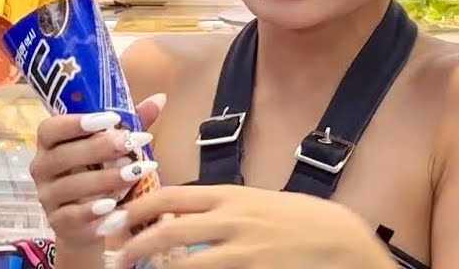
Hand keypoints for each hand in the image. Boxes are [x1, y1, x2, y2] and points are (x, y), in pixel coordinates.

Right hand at [28, 94, 163, 246]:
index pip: (50, 128)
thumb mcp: (114, 148)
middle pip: (63, 155)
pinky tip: (114, 205)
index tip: (112, 119)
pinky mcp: (57, 222)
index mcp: (50, 143)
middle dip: (100, 148)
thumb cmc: (98, 174)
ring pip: (71, 185)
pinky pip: (72, 216)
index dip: (77, 122)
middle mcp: (42, 167)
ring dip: (105, 178)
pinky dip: (92, 211)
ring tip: (136, 172)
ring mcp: (47, 196)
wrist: (87, 222)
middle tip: (131, 142)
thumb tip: (160, 98)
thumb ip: (131, 123)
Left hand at [104, 185, 392, 268]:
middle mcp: (232, 220)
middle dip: (133, 243)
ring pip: (183, 263)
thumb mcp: (262, 203)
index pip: (171, 196)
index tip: (117, 221)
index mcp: (231, 196)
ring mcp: (243, 250)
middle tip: (112, 256)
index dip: (138, 209)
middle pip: (168, 229)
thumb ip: (228, 208)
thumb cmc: (306, 222)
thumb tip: (194, 215)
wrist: (346, 244)